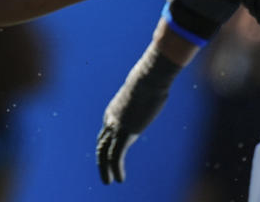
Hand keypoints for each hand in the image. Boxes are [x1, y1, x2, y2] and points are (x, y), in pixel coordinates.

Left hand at [96, 49, 180, 183]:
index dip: (107, 143)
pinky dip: (116, 170)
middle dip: (102, 159)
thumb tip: (158, 85)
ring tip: (108, 181)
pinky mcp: (123, 134)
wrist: (147, 78)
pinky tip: (119, 179)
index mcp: (114, 110)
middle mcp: (110, 120)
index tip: (111, 153)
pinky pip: (116, 157)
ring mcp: (115, 127)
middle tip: (104, 173)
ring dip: (105, 169)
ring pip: (104, 153)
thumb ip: (148, 92)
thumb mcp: (147, 89)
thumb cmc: (150, 79)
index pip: (106, 131)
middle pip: (101, 143)